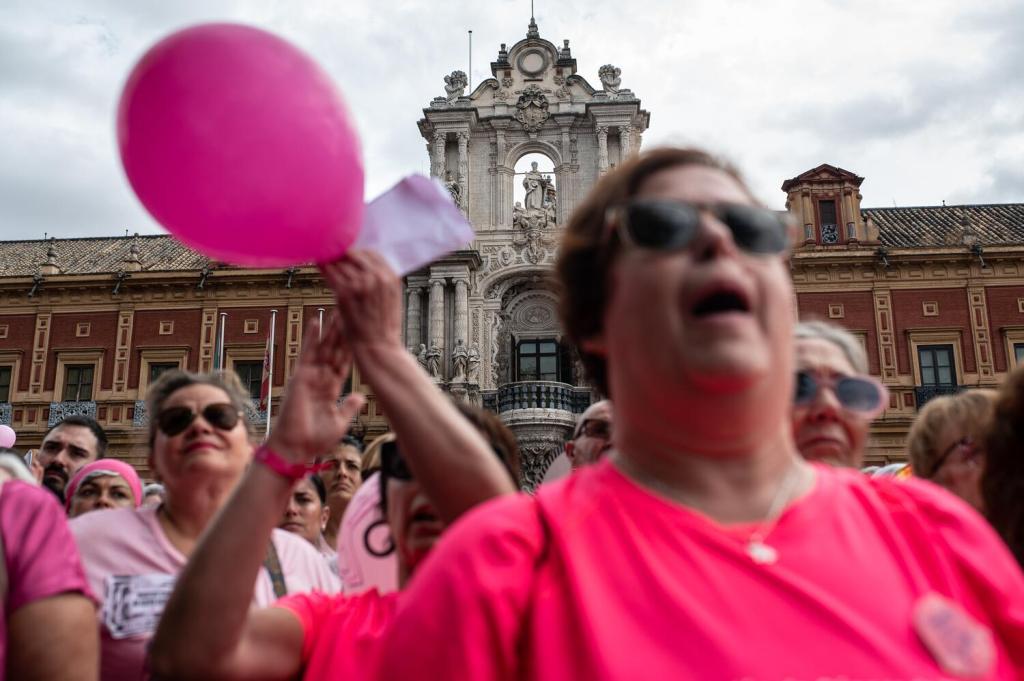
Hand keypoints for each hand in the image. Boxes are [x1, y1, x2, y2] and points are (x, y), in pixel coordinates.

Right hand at [266, 316, 364, 461]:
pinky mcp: (300, 377)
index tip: (360, 333)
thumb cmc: (314, 440)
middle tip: (351, 312)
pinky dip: (311, 337)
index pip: (344, 363)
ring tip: (338, 310)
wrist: (295, 449)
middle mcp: (320, 379)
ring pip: (323, 348)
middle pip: (334, 351)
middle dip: (343, 333)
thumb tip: (360, 397)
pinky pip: (306, 353)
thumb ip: (349, 407)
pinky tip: (316, 321)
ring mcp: (310, 376)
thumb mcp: (339, 421)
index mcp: (330, 389)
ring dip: (331, 330)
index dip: (352, 348)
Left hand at [319, 251, 402, 353]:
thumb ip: (382, 281)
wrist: (378, 347)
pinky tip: (319, 264)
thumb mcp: (393, 299)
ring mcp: (360, 284)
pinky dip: (323, 267)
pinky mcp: (344, 293)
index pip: (372, 253)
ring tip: (324, 257)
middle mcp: (376, 277)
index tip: (349, 253)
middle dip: (343, 254)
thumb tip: (368, 267)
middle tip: (333, 253)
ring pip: (340, 262)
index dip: (358, 252)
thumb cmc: (384, 327)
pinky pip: (330, 273)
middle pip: (355, 254)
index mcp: (390, 277)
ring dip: (331, 259)